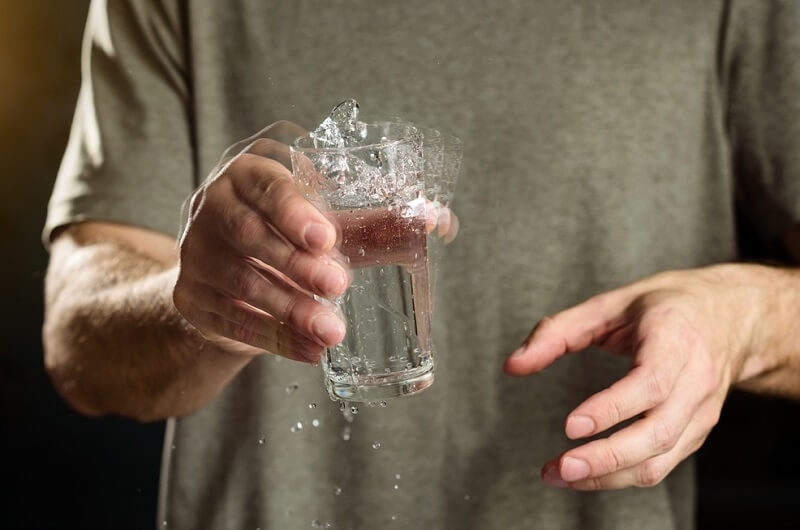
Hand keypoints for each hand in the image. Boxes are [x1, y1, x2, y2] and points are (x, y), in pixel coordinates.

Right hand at [173, 121, 349, 362]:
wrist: (227, 266)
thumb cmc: (286, 230)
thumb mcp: (321, 216)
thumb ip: (372, 220)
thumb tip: (437, 221)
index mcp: (249, 174)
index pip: (267, 186)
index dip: (294, 212)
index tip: (327, 238)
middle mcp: (214, 207)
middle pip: (249, 235)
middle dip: (296, 264)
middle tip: (338, 285)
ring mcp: (196, 253)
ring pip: (240, 282)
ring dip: (289, 309)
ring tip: (331, 331)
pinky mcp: (191, 295)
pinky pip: (231, 320)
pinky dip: (274, 338)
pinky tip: (308, 351)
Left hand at [504, 265, 767, 489]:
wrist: (732, 317)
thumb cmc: (666, 307)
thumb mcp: (609, 304)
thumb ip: (557, 332)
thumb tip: (513, 365)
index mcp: (675, 339)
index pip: (650, 383)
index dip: (612, 408)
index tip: (572, 426)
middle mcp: (696, 380)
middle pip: (657, 432)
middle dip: (607, 457)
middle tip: (560, 467)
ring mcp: (702, 411)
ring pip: (660, 459)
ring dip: (609, 476)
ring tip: (559, 475)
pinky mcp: (696, 432)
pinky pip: (661, 464)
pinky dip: (621, 476)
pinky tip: (585, 474)